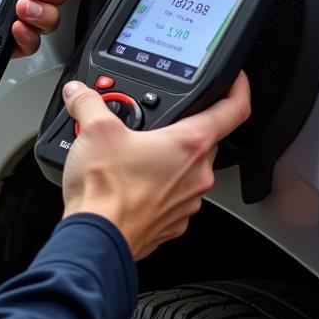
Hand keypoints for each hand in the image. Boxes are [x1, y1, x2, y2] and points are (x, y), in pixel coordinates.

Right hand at [60, 73, 251, 260]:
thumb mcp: (94, 129)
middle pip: (204, 138)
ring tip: (130, 154)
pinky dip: (155, 186)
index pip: (234, 109)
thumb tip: (80, 92)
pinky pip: (172, 196)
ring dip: (165, 158)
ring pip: (186, 169)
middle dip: (179, 127)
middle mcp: (197, 173)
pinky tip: (127, 182)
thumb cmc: (106, 190)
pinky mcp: (172, 222)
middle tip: (150, 122)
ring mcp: (187, 201)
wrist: (97, 238)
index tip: (235, 81)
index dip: (239, 88)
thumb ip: (89, 102)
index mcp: (189, 143)